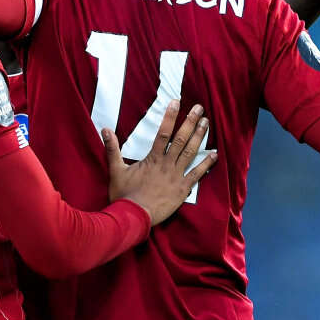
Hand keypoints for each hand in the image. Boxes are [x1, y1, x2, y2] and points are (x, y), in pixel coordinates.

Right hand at [103, 100, 217, 224]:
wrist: (133, 217)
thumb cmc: (124, 195)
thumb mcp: (116, 170)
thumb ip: (112, 149)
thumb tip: (105, 130)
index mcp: (152, 158)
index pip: (163, 133)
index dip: (170, 116)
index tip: (177, 102)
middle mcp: (167, 164)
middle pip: (180, 139)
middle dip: (190, 122)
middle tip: (199, 108)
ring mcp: (176, 176)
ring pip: (190, 153)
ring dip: (199, 137)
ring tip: (207, 123)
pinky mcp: (182, 189)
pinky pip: (197, 175)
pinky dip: (206, 164)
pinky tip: (215, 154)